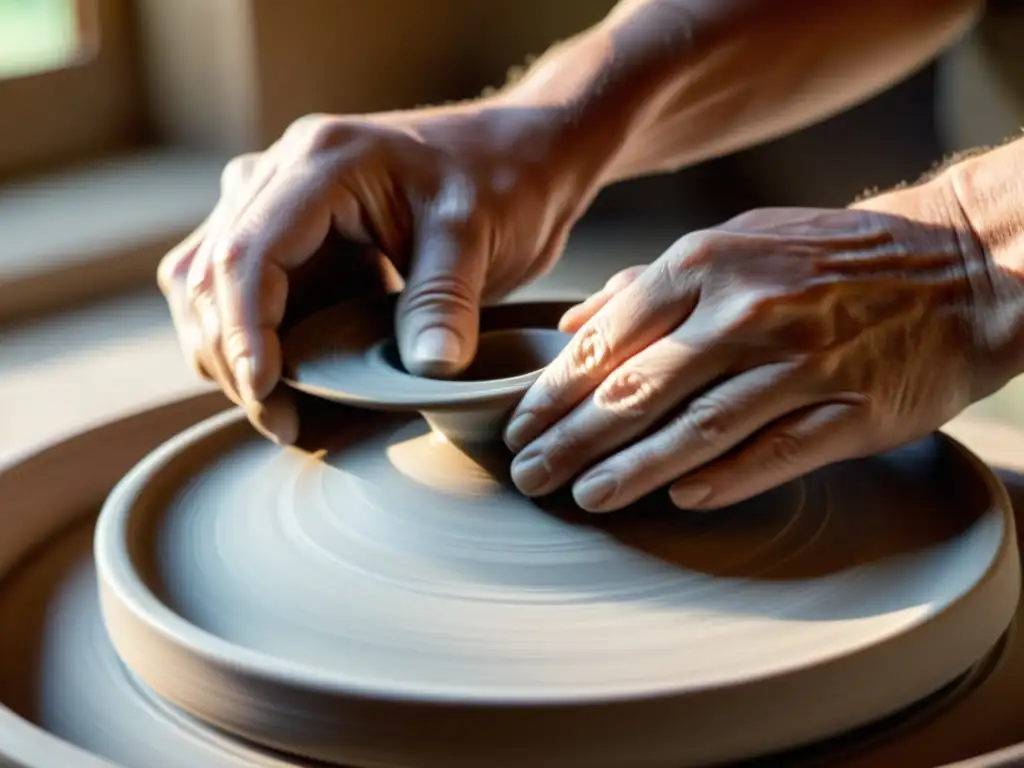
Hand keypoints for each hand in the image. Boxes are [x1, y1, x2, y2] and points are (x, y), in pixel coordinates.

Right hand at [157, 101, 597, 442]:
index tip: (268, 394)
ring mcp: (275, 202)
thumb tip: (428, 371)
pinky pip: (234, 292)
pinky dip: (247, 341)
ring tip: (284, 410)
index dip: (243, 332)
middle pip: (208, 274)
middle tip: (285, 422)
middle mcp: (279, 175)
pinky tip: (287, 382)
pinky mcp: (286, 235)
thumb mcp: (478, 235)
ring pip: (204, 285)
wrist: (515, 158)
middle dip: (231, 356)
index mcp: (321, 163)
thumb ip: (445, 300)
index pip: (248, 253)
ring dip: (227, 352)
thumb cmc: (502, 181)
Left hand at [504, 177, 1013, 511]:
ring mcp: (801, 361)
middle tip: (528, 477)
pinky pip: (775, 453)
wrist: (956, 266)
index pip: (607, 341)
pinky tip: (681, 500)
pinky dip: (725, 479)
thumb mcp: (733, 241)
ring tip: (585, 498)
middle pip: (637, 392)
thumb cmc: (825, 257)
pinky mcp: (851, 409)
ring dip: (633, 471)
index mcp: (706, 263)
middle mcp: (746, 310)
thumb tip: (570, 324)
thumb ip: (646, 286)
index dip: (553, 393)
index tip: (518, 428)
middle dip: (571, 441)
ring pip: (697, 429)